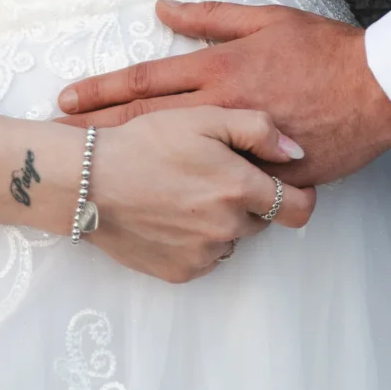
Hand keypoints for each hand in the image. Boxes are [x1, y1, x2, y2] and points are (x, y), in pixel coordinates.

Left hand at [57, 4, 390, 187]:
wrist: (377, 88)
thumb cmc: (323, 47)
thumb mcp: (266, 18)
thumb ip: (211, 16)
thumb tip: (161, 7)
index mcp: (220, 70)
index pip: (146, 80)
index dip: (101, 91)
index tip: (66, 99)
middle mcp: (222, 109)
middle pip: (146, 123)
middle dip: (97, 132)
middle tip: (57, 142)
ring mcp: (242, 149)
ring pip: (176, 162)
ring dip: (133, 169)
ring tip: (94, 180)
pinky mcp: (267, 179)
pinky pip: (223, 192)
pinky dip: (191, 199)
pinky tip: (162, 212)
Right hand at [78, 105, 314, 284]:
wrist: (90, 182)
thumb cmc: (147, 141)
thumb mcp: (204, 116)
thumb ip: (259, 129)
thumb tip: (297, 152)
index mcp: (238, 188)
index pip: (297, 208)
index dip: (300, 196)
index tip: (291, 185)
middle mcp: (227, 229)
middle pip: (262, 221)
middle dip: (251, 201)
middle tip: (218, 175)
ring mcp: (203, 255)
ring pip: (233, 238)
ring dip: (223, 220)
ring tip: (188, 191)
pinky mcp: (180, 272)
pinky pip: (206, 256)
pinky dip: (199, 239)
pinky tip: (173, 212)